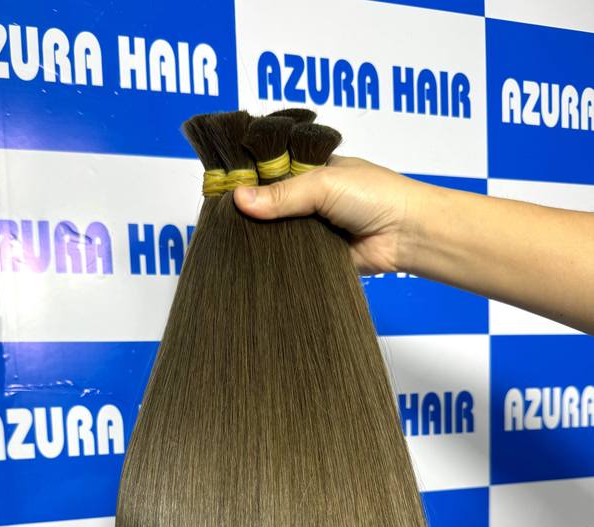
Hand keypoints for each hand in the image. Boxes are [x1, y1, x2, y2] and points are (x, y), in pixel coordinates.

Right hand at [233, 156, 421, 275]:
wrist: (406, 235)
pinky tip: (257, 259)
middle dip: (251, 211)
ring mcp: (312, 226)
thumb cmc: (377, 196)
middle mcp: (309, 196)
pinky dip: (277, 258)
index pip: (268, 170)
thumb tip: (239, 199)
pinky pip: (288, 256)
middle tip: (223, 218)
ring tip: (234, 239)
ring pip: (275, 232)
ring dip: (263, 236)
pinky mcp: (315, 254)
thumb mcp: (323, 183)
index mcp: (310, 168)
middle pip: (268, 203)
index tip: (219, 187)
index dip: (246, 178)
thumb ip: (282, 194)